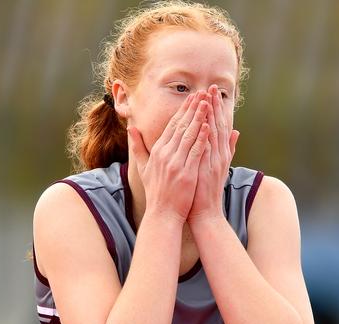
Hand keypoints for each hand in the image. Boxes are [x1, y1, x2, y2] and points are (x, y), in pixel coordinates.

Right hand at [127, 92, 210, 224]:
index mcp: (157, 151)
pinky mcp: (185, 173)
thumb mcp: (143, 167)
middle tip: (201, 93)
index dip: (182, 110)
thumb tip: (130, 129)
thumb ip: (137, 147)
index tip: (191, 98)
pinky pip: (195, 151)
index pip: (171, 126)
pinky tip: (208, 126)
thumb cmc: (156, 192)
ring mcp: (175, 163)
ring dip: (198, 118)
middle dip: (192, 108)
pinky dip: (201, 138)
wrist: (162, 214)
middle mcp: (165, 155)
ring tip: (207, 104)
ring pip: (188, 135)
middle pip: (180, 126)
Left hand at [187, 85, 238, 223]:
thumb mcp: (218, 167)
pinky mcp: (209, 169)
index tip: (211, 92)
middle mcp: (220, 155)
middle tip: (211, 87)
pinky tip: (204, 122)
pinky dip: (207, 135)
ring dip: (211, 115)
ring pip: (214, 133)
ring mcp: (215, 161)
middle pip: (218, 125)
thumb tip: (237, 132)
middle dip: (214, 105)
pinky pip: (208, 149)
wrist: (206, 212)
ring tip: (207, 97)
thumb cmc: (206, 191)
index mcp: (220, 153)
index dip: (216, 108)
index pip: (219, 125)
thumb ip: (228, 149)